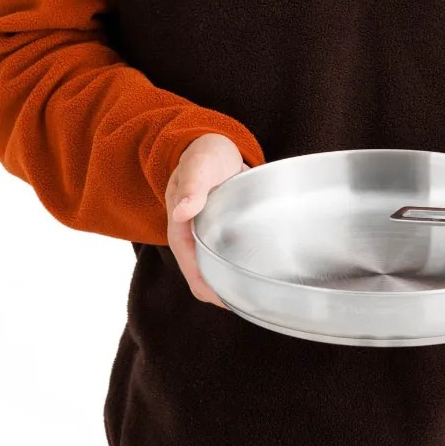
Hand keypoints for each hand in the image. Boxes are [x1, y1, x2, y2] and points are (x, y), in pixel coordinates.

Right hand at [166, 133, 248, 307]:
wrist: (212, 144)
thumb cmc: (202, 155)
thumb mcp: (199, 166)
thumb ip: (192, 187)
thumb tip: (181, 212)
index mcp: (181, 231)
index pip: (194, 273)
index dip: (210, 291)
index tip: (231, 301)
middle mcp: (193, 238)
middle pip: (207, 277)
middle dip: (225, 292)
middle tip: (254, 300)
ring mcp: (208, 235)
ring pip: (219, 268)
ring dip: (234, 280)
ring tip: (262, 292)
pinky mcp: (223, 229)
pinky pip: (230, 254)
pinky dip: (242, 264)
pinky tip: (263, 267)